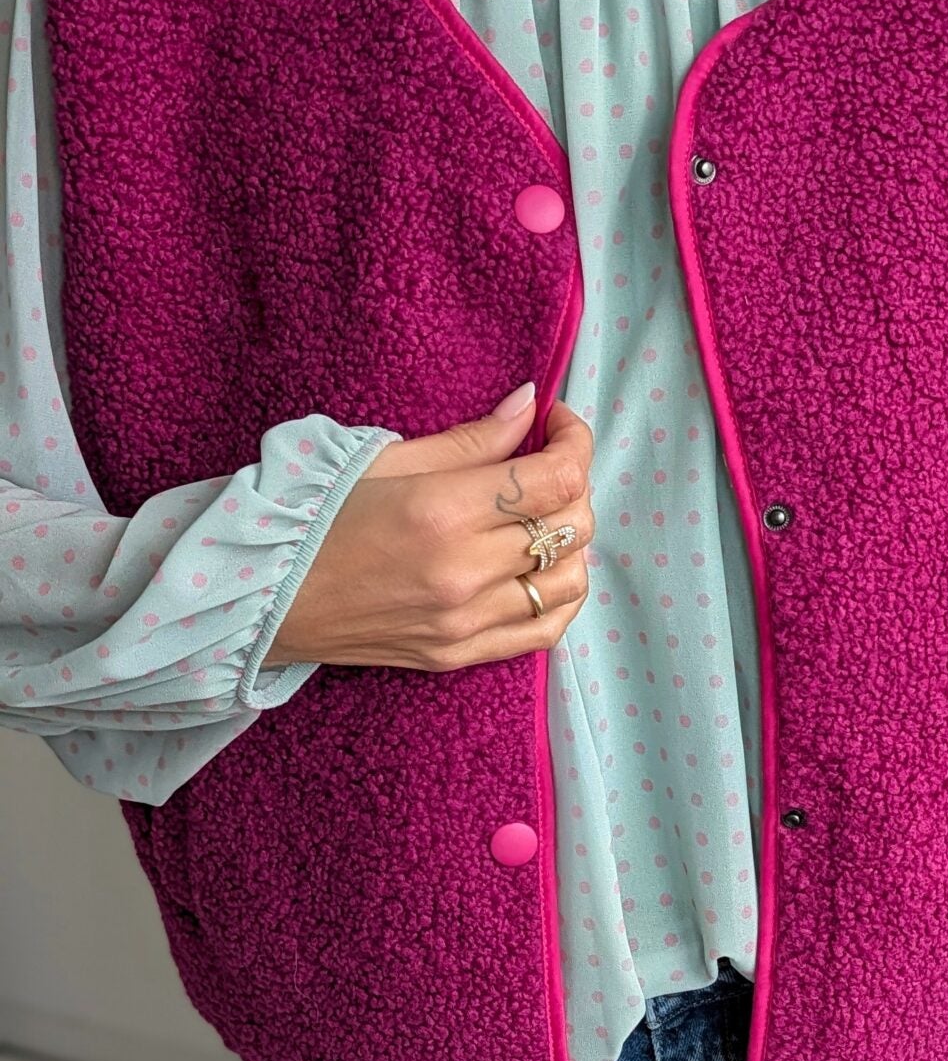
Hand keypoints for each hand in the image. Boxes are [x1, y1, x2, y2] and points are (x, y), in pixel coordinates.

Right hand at [261, 385, 594, 672]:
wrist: (260, 596)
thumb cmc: (313, 516)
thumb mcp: (386, 458)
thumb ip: (471, 439)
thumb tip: (530, 406)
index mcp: (443, 511)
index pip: (557, 477)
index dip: (573, 440)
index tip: (555, 423)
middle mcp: (463, 571)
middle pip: (573, 525)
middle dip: (573, 483)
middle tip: (542, 464)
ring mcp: (464, 621)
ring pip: (571, 579)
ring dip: (571, 541)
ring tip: (538, 518)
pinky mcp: (459, 654)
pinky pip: (546, 629)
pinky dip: (561, 595)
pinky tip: (544, 569)